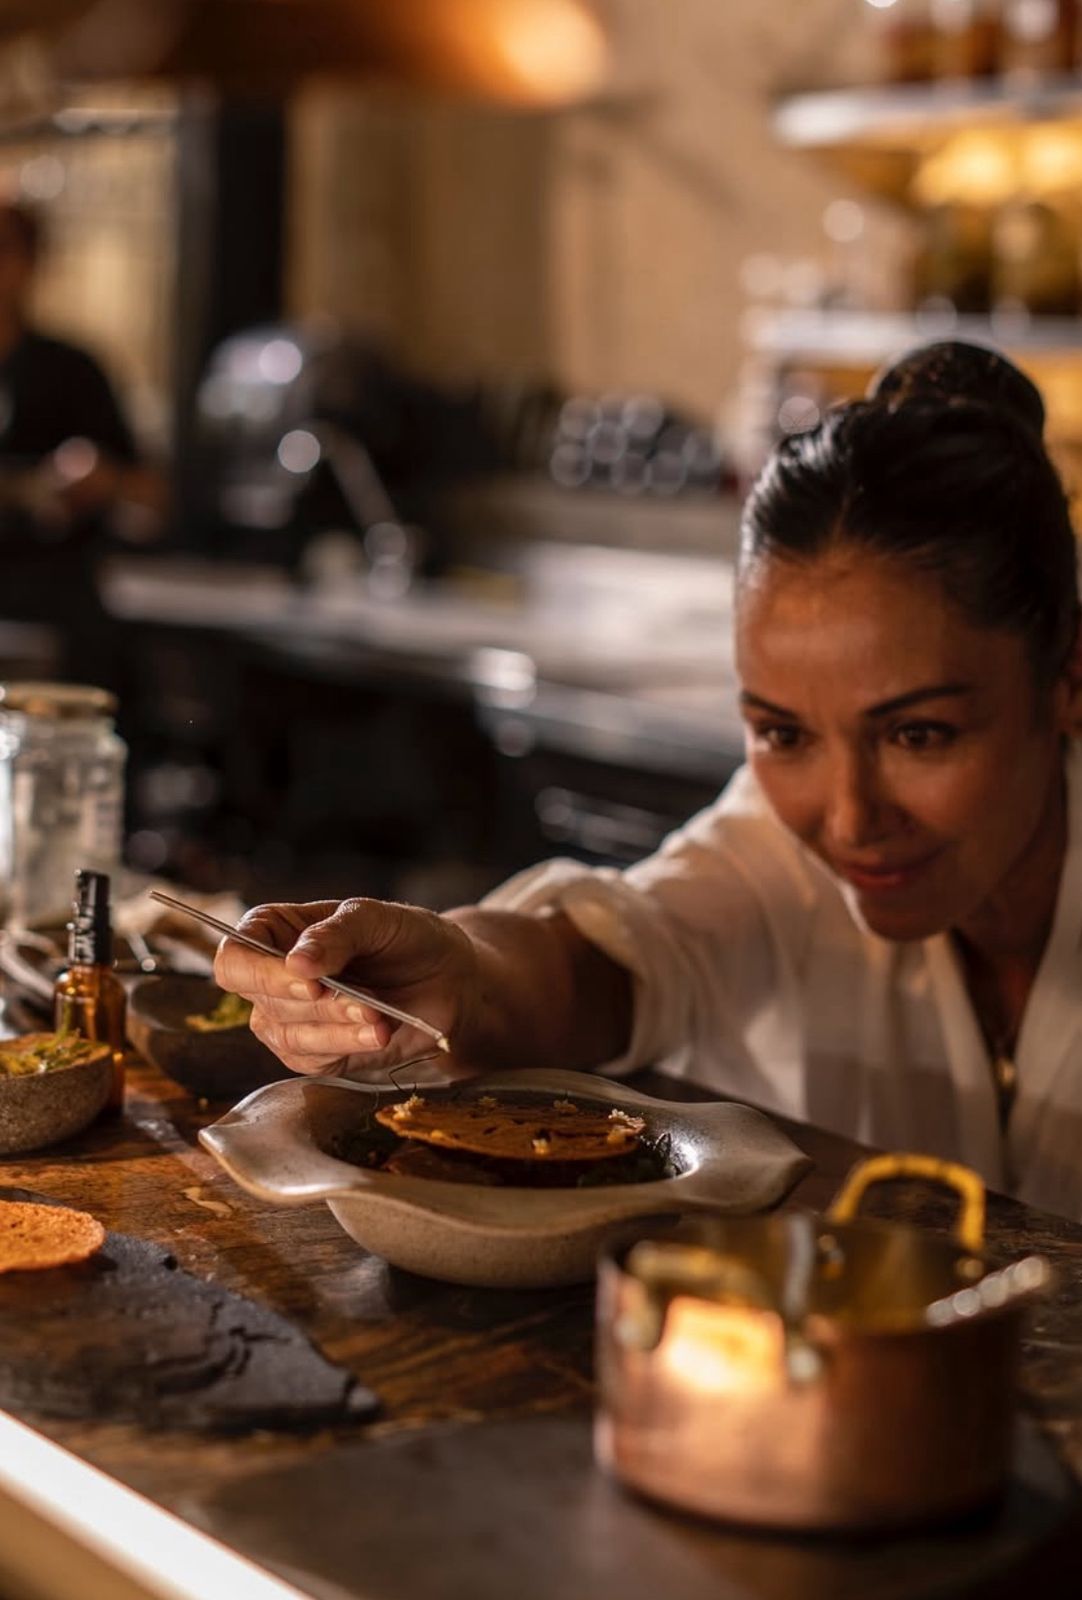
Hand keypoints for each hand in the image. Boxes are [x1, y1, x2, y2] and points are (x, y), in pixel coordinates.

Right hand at [212, 898, 478, 1076]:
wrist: (451, 981)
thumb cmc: (409, 938)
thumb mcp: (378, 919)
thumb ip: (337, 933)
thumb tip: (294, 963)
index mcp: (274, 932)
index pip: (234, 958)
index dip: (261, 974)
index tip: (309, 982)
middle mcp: (271, 977)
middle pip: (261, 1001)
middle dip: (317, 1004)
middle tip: (365, 1002)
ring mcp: (289, 1018)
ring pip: (287, 1035)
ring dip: (336, 1028)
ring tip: (380, 1018)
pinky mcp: (316, 1053)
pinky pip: (312, 1060)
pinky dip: (347, 1046)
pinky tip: (379, 1034)